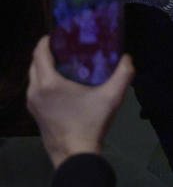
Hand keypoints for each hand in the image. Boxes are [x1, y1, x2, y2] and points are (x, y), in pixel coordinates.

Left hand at [26, 37, 133, 167]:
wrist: (74, 154)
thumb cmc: (90, 122)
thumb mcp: (112, 96)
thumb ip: (123, 73)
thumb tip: (127, 57)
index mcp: (49, 83)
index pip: (40, 53)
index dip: (47, 39)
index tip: (61, 32)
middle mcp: (35, 90)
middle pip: (34, 63)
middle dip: (47, 51)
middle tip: (67, 45)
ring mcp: (32, 103)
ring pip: (33, 76)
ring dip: (44, 66)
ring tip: (66, 61)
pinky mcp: (34, 112)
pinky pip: (35, 88)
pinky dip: (44, 79)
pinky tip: (62, 82)